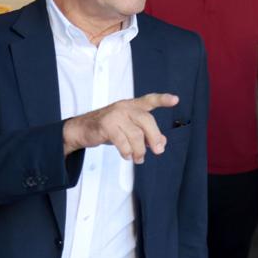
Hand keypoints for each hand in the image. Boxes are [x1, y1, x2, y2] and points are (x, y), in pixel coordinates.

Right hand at [63, 92, 177, 161]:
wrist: (82, 129)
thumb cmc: (108, 127)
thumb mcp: (129, 129)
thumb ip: (147, 134)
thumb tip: (162, 142)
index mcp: (132, 106)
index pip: (150, 100)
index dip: (163, 100)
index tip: (175, 100)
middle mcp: (125, 107)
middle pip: (147, 120)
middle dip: (154, 137)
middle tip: (158, 151)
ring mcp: (115, 115)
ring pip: (136, 134)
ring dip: (139, 150)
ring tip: (138, 158)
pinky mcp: (106, 125)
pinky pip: (122, 141)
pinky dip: (127, 152)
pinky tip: (127, 155)